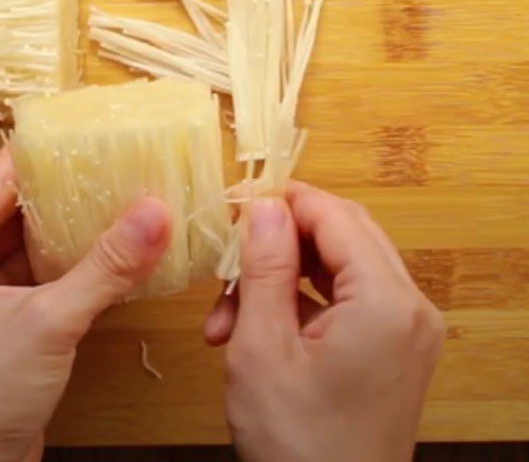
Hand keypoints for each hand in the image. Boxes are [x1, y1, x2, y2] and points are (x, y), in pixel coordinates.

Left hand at [0, 148, 171, 461]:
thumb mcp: (48, 321)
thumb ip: (105, 266)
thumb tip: (156, 214)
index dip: (36, 161)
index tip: (77, 132)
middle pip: (9, 213)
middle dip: (57, 195)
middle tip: (105, 164)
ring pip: (23, 244)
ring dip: (64, 230)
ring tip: (113, 197)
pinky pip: (30, 274)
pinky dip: (64, 264)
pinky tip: (103, 247)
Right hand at [204, 183, 443, 461]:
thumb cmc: (296, 444)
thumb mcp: (262, 347)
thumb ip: (264, 266)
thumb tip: (263, 204)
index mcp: (387, 302)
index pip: (335, 215)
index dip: (284, 201)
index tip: (235, 204)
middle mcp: (411, 308)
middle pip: (342, 235)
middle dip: (278, 241)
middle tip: (229, 254)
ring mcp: (406, 330)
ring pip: (337, 266)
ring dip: (280, 276)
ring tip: (227, 312)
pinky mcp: (393, 348)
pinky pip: (345, 299)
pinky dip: (298, 303)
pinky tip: (252, 327)